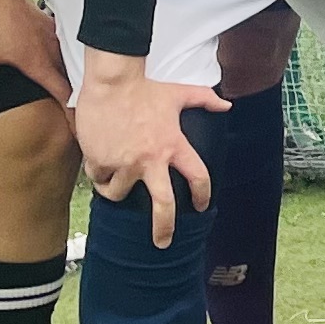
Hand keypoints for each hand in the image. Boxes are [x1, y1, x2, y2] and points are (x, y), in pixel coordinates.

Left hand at [0, 0, 71, 118]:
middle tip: (81, 112)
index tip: (81, 128)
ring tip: (73, 88)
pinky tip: (55, 58)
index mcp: (38, 64)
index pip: (63, 94)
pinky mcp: (45, 23)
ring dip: (71, 76)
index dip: (72, 114)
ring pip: (67, 61)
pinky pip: (59, 45)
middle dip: (76, 97)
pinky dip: (62, 57)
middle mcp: (49, 51)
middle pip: (71, 78)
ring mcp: (50, 35)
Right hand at [74, 53, 219, 244]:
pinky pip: (98, 178)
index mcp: (174, 145)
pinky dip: (98, 172)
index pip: (198, 177)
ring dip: (116, 190)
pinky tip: (98, 159)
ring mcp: (124, 163)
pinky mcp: (100, 161)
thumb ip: (204, 99)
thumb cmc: (144, 88)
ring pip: (119, 194)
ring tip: (115, 181)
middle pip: (163, 205)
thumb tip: (226, 103)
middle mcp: (151, 159)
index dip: (202, 195)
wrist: (111, 81)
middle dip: (164, 228)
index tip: (201, 206)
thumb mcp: (178, 94)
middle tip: (163, 242)